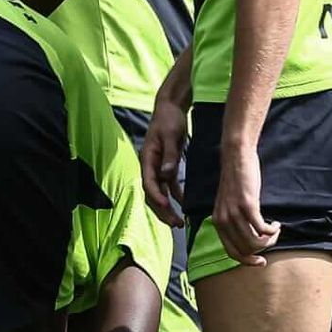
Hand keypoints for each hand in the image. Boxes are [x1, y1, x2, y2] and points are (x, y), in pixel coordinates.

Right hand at [141, 104, 187, 225]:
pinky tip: (184, 204)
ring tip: (179, 222)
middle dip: (162, 211)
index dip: (156, 197)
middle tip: (176, 224)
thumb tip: (166, 175)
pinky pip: (168, 186)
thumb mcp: (171, 135)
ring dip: (168, 208)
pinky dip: (175, 196)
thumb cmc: (168, 119)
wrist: (170, 108)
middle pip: (152, 193)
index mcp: (147, 158)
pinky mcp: (166, 166)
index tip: (166, 207)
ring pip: (160, 193)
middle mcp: (150, 165)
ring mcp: (157, 167)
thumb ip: (169, 156)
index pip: (148, 182)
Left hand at [211, 146, 279, 266]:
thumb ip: (233, 222)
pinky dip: (273, 231)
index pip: (231, 252)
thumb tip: (248, 241)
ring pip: (255, 242)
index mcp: (217, 222)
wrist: (236, 159)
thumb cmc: (236, 182)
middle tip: (273, 240)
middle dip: (263, 250)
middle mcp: (223, 220)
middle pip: (246, 250)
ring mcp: (234, 213)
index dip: (247, 260)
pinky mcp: (247, 205)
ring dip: (270, 240)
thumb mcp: (229, 205)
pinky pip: (262, 229)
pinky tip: (277, 224)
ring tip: (275, 230)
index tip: (261, 261)